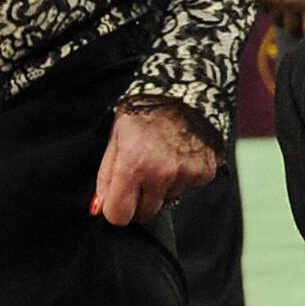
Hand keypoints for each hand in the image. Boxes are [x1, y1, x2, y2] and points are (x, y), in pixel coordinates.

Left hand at [90, 97, 217, 226]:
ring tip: (163, 156)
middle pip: (145, 214)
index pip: (119, 215)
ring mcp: (185, 174)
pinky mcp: (204, 172)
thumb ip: (106, 176)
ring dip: (163, 186)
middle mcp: (160, 173)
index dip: (116, 210)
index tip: (119, 200)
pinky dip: (183, 176)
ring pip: (168, 200)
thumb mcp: (116, 137)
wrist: (185, 89)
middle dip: (140, 201)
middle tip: (141, 174)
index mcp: (133, 164)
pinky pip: (188, 188)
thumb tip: (100, 208)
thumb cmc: (146, 110)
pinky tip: (181, 155)